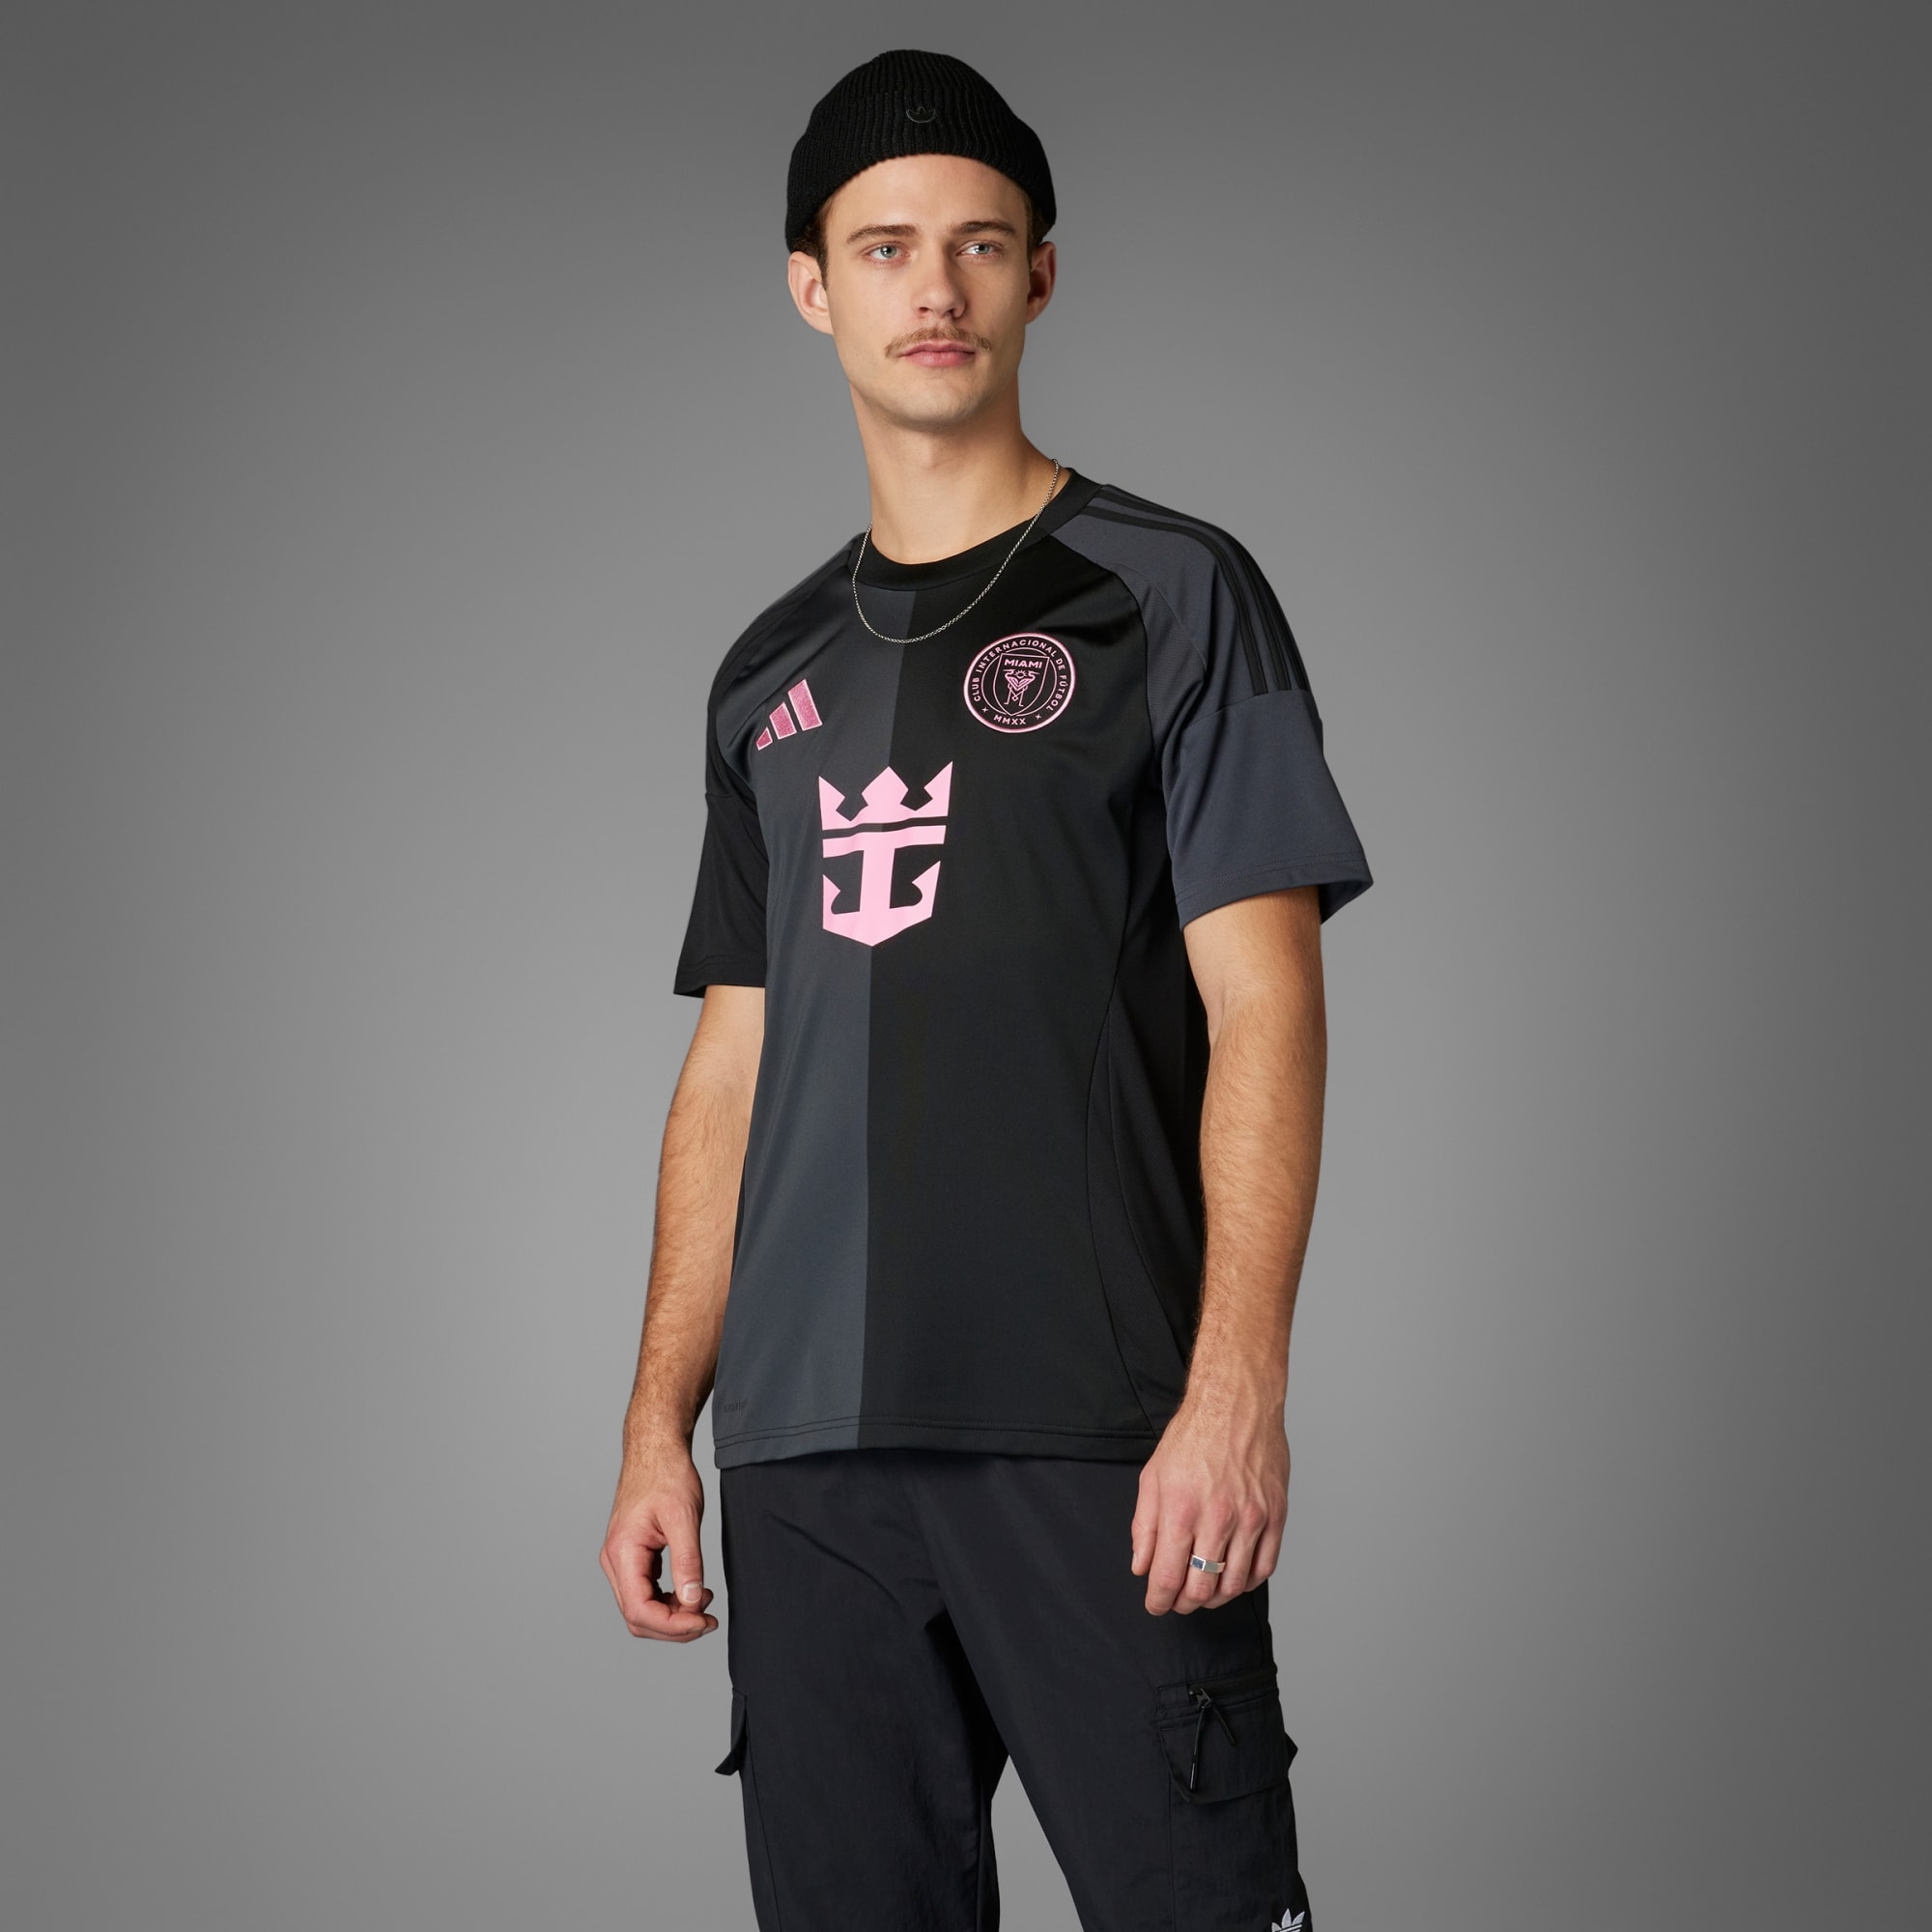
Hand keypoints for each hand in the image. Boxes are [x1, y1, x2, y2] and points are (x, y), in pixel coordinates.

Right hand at [599, 1437, 719, 1640]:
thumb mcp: (684, 1517)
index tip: (704, 1621)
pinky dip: (668, 1601)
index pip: (640, 1610)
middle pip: (638, 1617)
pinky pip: (645, 1593)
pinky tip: (692, 1591)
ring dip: (672, 1616)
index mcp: (622, 1553)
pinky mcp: (632, 1557)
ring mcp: (620, 1561)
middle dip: (674, 1627)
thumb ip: (687, 1562)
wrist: (656, 1449)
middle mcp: (614, 1561)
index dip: (673, 1625)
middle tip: (709, 1619)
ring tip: (704, 1602)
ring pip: (641, 1609)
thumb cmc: (667, 1475)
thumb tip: (693, 1601)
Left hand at [1130, 1393, 1288, 1614]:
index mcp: (1182, 1509)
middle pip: (1202, 1589)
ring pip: (1234, 1585)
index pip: (1168, 1577)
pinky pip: (1264, 1567)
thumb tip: (1141, 1566)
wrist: (1236, 1404)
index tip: (1155, 1605)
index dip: (1159, 1601)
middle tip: (1177, 1601)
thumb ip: (1145, 1527)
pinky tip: (1234, 1577)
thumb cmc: (1193, 1435)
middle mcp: (1218, 1518)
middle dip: (1184, 1604)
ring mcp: (1252, 1519)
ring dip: (1216, 1598)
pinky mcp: (1275, 1515)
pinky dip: (1247, 1582)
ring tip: (1204, 1593)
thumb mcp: (1153, 1477)